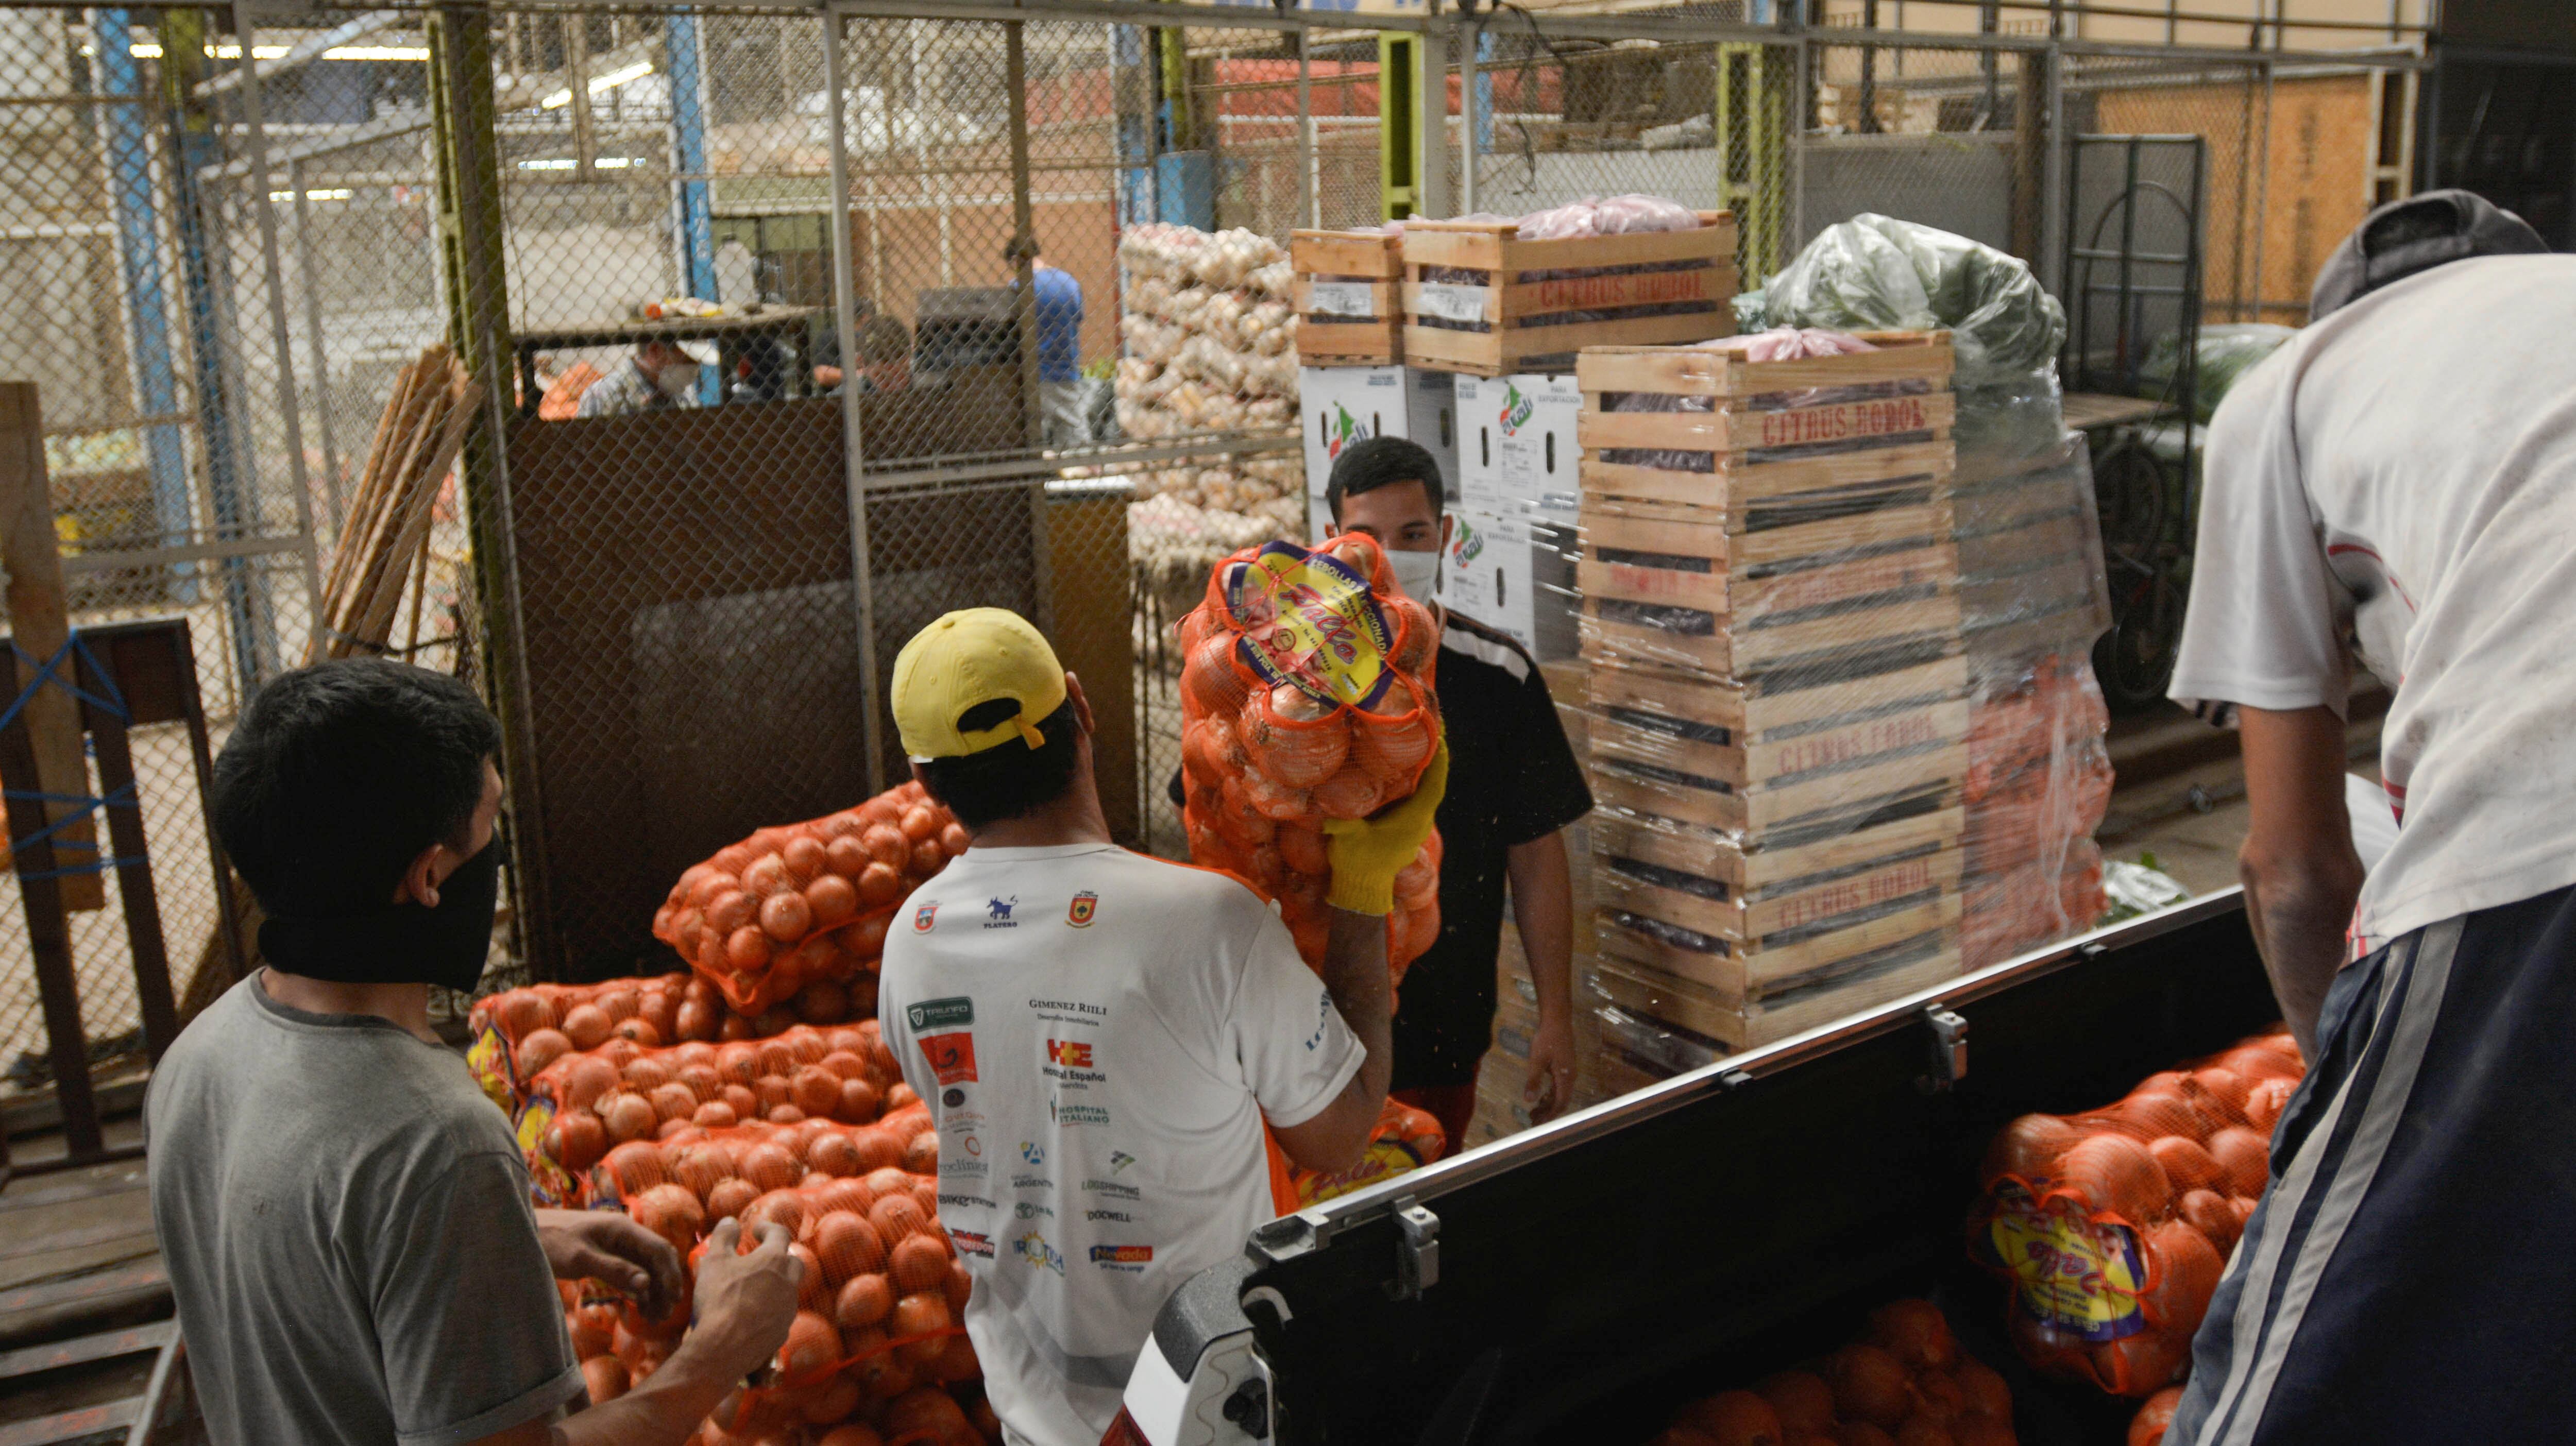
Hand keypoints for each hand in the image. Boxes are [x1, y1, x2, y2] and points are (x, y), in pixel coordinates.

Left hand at [535, 1208, 683, 1322]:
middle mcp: (625, 1235)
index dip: (670, 1274)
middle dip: (666, 1285)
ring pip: (646, 1267)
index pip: (659, 1249)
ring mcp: (616, 1245)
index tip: (673, 1300)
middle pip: (657, 1259)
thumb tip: (646, 1284)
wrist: (524, 1233)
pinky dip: (639, 1289)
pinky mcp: (607, 1256)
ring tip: (655, 1317)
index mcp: (622, 1229)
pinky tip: (640, 1307)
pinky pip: (631, 1272)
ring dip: (654, 1290)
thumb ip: (614, 1270)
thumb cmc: (550, 1242)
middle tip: (666, 1314)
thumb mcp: (580, 1259)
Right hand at [683, 1218, 803, 1380]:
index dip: (768, 1228)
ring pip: (788, 1290)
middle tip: (761, 1258)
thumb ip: (724, 1236)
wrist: (724, 1348)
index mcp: (774, 1260)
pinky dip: (770, 1310)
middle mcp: (788, 1283)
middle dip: (779, 1256)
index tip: (756, 1230)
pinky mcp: (783, 1332)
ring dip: (775, 1285)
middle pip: (793, 1262)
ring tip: (754, 1288)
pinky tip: (753, 1315)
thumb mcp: (714, 1261)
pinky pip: (781, 1315)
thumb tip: (730, 1221)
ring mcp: (788, 1309)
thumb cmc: (719, 1299)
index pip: (779, 1234)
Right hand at [1322, 734, 1449, 914]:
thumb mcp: (1347, 840)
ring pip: (1425, 793)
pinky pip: (1415, 800)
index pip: (1435, 786)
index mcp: (1413, 820)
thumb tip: (1322, 803)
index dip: (1440, 761)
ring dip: (1423, 771)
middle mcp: (1420, 822)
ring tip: (1414, 745)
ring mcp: (1414, 827)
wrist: (1361, 889)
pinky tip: (1400, 771)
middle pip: (1433, 784)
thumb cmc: (1357, 863)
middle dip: (1432, 759)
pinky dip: (1413, 784)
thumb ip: (1340, 823)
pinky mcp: (1406, 829)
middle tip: (1425, 732)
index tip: (1439, 738)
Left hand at [1522, 1014, 1576, 1123]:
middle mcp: (1570, 1077)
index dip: (1550, 1115)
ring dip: (1547, 1104)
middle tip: (1532, 1121)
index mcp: (1565, 1077)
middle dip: (1547, 1112)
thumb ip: (1533, 1081)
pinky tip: (1539, 1097)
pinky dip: (1549, 1094)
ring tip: (1533, 1112)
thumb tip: (1529, 1101)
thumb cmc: (1547, 1039)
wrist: (1557, 1021)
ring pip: (1559, 1094)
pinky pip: (1558, 1086)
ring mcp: (1568, 1072)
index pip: (1560, 1103)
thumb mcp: (1537, 1060)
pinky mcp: (1564, 1067)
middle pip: (1560, 1101)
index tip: (1538, 1123)